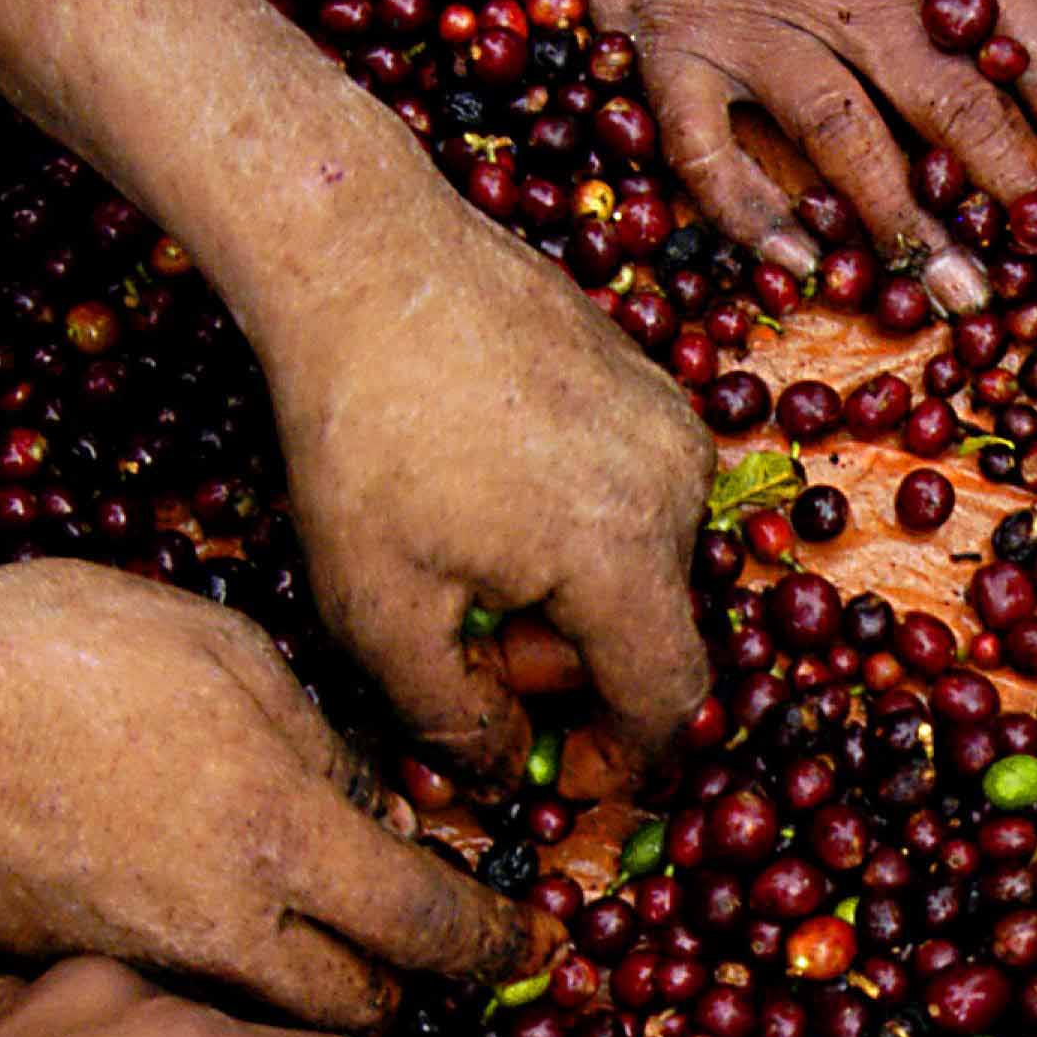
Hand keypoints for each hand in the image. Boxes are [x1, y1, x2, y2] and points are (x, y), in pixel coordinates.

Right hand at [0, 562, 532, 1026]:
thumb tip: (383, 814)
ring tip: (308, 933)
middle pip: (358, 1007)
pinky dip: (207, 973)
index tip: (525, 948)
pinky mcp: (74, 976)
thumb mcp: (227, 654)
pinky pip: (175, 994)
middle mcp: (226, 927)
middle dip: (400, 986)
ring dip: (306, 991)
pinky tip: (188, 907)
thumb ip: (321, 746)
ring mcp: (144, 965)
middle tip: (415, 948)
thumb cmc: (58, 651)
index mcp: (284, 838)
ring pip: (266, 1016)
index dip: (493, 943)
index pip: (430, 924)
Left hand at [260, 192, 720, 786]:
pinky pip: (639, 490)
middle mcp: (676, 487)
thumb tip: (503, 780)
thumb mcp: (376, 606)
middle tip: (485, 651)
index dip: (625, 762)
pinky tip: (495, 494)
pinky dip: (583, 524)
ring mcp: (671, 422)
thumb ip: (449, 719)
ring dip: (579, 595)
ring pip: (649, 561)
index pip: (669, 703)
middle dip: (579, 669)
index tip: (565, 775)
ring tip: (477, 565)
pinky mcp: (649, 378)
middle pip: (658, 631)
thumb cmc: (360, 433)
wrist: (365, 257)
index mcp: (622, 556)